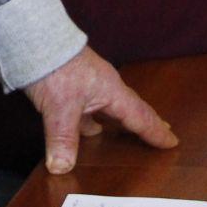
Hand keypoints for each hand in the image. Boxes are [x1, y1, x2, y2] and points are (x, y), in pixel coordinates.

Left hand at [21, 47, 177, 174]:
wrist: (34, 38)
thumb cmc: (54, 68)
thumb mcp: (60, 109)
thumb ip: (63, 140)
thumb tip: (61, 168)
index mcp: (111, 91)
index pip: (140, 116)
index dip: (155, 131)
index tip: (172, 142)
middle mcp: (104, 87)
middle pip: (130, 108)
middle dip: (145, 122)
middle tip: (162, 131)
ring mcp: (87, 83)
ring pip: (108, 108)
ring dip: (117, 122)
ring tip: (124, 134)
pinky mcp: (71, 83)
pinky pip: (89, 107)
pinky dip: (92, 120)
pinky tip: (86, 128)